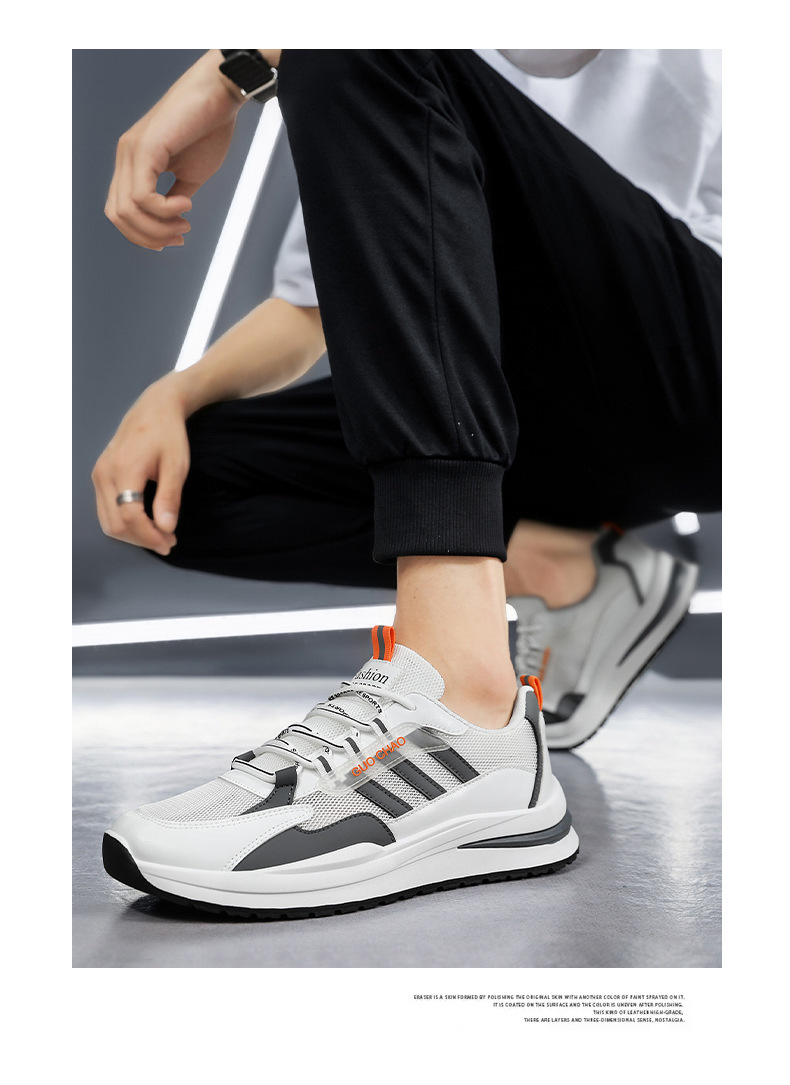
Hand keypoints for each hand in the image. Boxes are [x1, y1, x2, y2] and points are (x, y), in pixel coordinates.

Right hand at [92, 376, 190, 554]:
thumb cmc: (168, 434)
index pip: (130, 516)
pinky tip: (146, 522)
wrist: (154, 409)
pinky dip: (124, 522)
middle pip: (115, 523)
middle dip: (142, 539)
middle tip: (168, 542)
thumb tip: (166, 528)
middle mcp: (104, 474)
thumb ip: (169, 497)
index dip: (149, 536)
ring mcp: (98, 475)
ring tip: (159, 535)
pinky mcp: (100, 475)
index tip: (170, 543)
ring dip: (132, 535)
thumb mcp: (176, 465)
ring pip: (107, 521)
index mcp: (124, 469)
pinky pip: (106, 510)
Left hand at [104, 51, 244, 249]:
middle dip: (150, 237)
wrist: (219, 95)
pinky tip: (185, 203)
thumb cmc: (209, 129)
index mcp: (133, 164)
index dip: (145, 234)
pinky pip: (142, 197)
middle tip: (180, 234)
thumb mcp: (191, 175)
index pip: (121, 212)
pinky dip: (165, 210)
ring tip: (184, 222)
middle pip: (118, 216)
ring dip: (159, 227)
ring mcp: (131, 151)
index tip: (176, 237)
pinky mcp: (145, 148)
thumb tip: (172, 221)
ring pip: (127, 210)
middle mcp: (125, 157)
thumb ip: (175, 197)